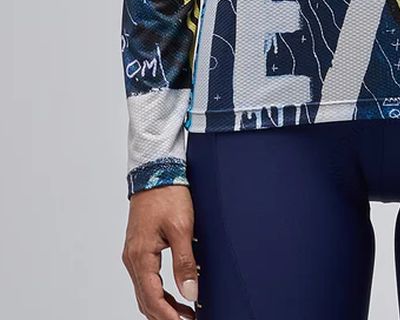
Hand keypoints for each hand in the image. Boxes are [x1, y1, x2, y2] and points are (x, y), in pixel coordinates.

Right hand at [122, 184, 198, 318]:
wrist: (156, 170)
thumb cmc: (167, 194)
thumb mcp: (182, 228)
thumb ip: (185, 262)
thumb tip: (190, 292)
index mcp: (140, 256)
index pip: (153, 298)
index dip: (169, 317)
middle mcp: (132, 258)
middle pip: (146, 300)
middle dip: (165, 316)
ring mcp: (134, 254)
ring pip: (145, 292)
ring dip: (162, 306)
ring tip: (185, 314)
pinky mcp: (139, 249)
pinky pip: (146, 280)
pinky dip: (158, 293)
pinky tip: (174, 296)